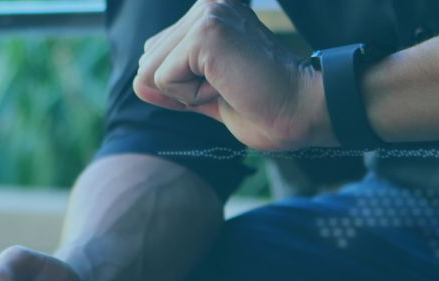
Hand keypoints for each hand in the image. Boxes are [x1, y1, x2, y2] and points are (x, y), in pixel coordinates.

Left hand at [133, 0, 333, 149]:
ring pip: (152, 72)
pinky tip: (228, 86)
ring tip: (229, 86)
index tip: (226, 84)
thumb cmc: (264, 107)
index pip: (155, 56)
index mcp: (209, 15)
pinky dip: (192, 97)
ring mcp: (207, 14)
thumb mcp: (205, 94)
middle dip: (181, 90)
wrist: (302, 111)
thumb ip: (172, 85)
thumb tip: (136, 83)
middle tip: (229, 87)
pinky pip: (164, 80)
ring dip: (187, 94)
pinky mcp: (206, 32)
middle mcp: (208, 5)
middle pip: (147, 64)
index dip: (179, 86)